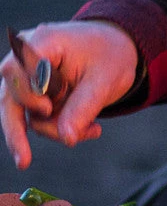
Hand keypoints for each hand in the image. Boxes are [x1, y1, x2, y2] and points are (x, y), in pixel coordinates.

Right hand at [1, 20, 138, 168]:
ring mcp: (27, 80)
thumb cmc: (111, 55)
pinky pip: (39, 121)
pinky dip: (62, 129)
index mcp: (42, 43)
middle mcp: (26, 60)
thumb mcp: (106, 80)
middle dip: (18, 132)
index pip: (17, 70)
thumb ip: (84, 107)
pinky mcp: (35, 97)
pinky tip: (92, 129)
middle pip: (9, 98)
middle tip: (24, 162)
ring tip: (94, 130)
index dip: (27, 93)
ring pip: (26, 116)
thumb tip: (66, 138)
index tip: (46, 109)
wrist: (118, 49)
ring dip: (57, 130)